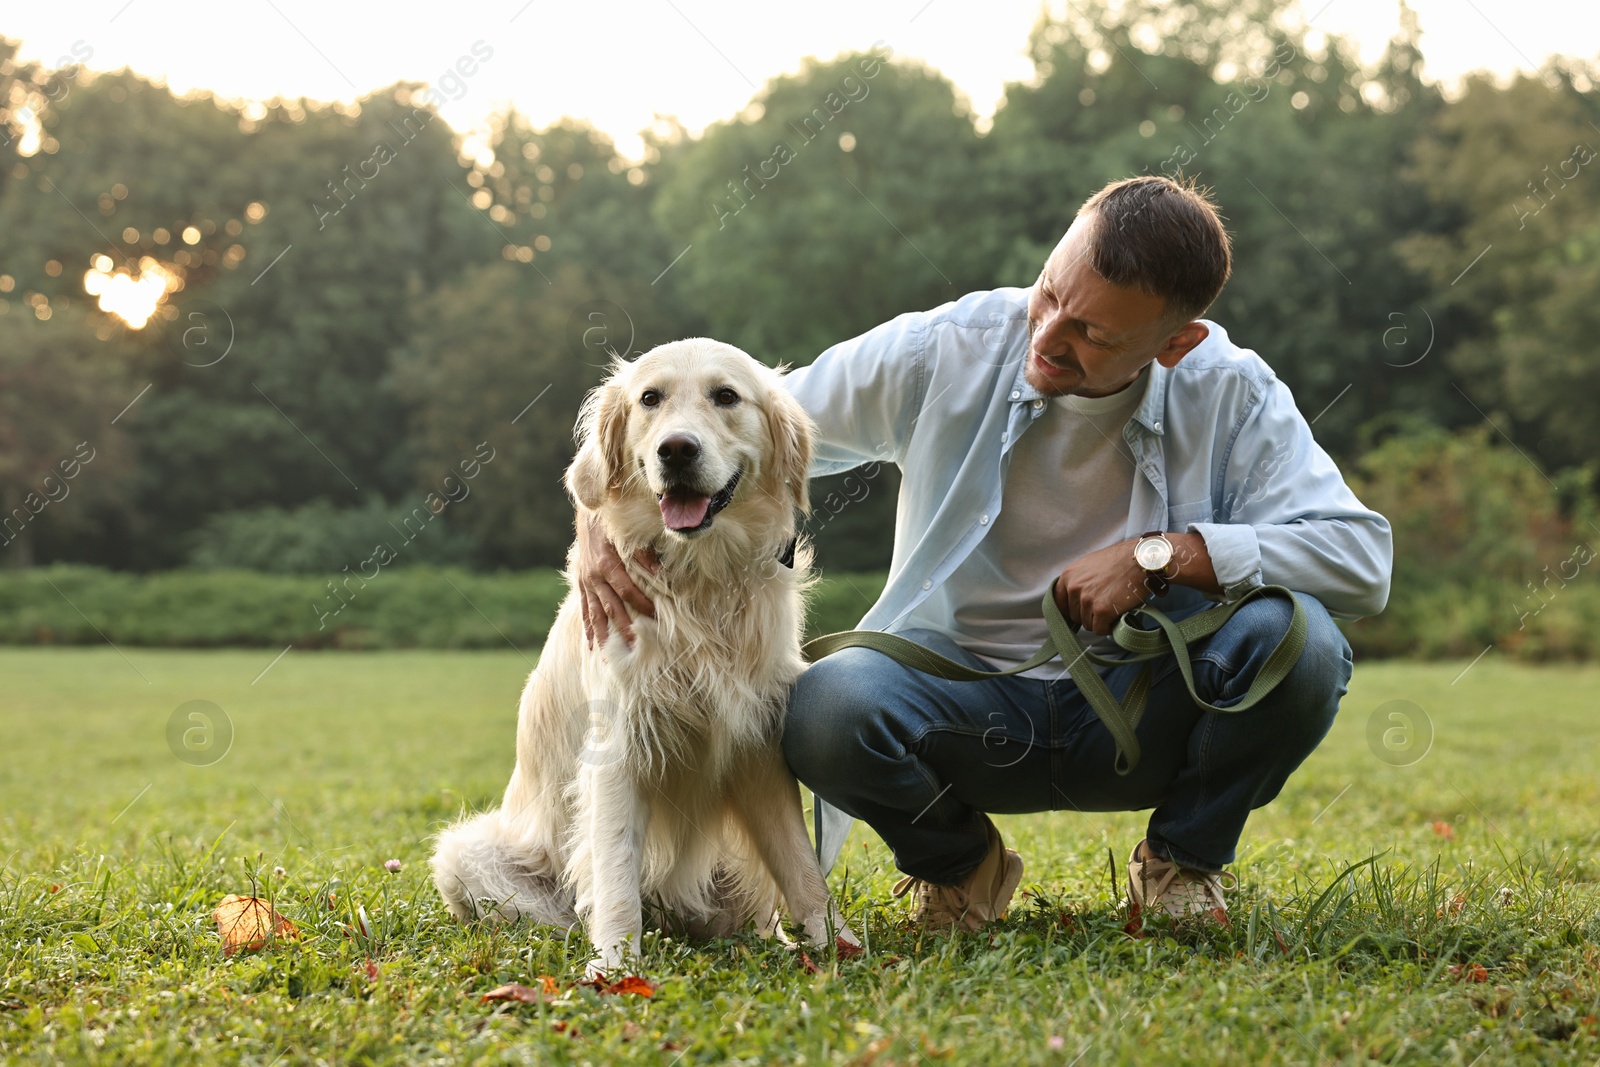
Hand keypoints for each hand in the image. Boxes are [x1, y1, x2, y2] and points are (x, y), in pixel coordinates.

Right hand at [576, 511, 658, 648]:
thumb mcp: (628, 533)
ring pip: (595, 614)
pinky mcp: (580, 584)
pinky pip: (584, 609)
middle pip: (611, 607)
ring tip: (609, 657)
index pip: (627, 590)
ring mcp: (586, 582)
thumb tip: (660, 573)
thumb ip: (644, 554)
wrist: (588, 513)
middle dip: (623, 628)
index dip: (641, 604)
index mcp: (607, 563)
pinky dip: (588, 627)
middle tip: (635, 648)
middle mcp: (594, 576)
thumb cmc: (614, 522)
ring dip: (603, 636)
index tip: (655, 617)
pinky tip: (591, 645)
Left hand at [1052, 539, 1157, 635]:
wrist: (1139, 560)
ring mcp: (1087, 600)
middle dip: (1088, 614)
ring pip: (1087, 624)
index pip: (1058, 603)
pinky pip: (1099, 629)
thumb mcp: (1088, 565)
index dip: (1070, 609)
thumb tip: (1073, 600)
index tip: (1079, 612)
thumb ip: (1078, 581)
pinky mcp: (1102, 610)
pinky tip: (1116, 616)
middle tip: (1104, 605)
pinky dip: (1108, 627)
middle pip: (1074, 616)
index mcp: (1068, 576)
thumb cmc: (1118, 561)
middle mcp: (1074, 588)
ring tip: (1112, 607)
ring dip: (1099, 621)